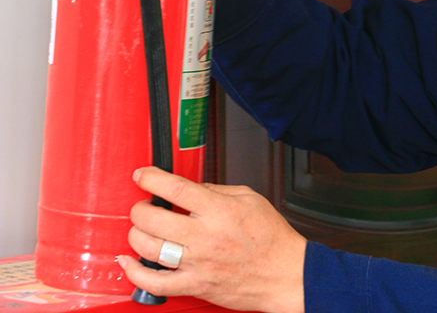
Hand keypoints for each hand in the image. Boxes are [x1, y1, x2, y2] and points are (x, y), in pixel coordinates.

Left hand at [119, 167, 306, 312]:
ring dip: (136, 235)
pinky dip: (135, 273)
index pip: (175, 188)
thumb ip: (217, 190)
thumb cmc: (271, 238)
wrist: (284, 273)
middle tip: (144, 207)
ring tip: (142, 230)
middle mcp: (205, 236)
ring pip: (148, 248)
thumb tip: (189, 188)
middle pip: (153, 218)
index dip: (151, 178)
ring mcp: (197, 263)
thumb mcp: (250, 199)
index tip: (142, 175)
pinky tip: (129, 262)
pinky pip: (154, 283)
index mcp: (219, 210)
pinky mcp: (194, 285)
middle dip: (140, 209)